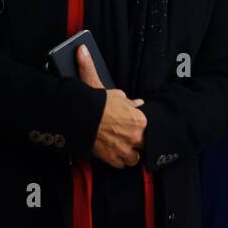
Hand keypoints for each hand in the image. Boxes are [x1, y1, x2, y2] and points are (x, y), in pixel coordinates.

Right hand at [76, 44, 145, 168]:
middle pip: (145, 144)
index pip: (148, 124)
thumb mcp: (103, 87)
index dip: (142, 124)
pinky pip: (122, 164)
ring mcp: (125, 150)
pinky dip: (119, 160)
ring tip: (125, 147)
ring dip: (131, 153)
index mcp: (139, 120)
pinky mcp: (113, 160)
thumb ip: (104, 79)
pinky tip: (115, 153)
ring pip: (135, 157)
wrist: (79, 120)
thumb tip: (96, 62)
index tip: (138, 124)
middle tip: (133, 136)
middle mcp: (135, 137)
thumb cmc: (93, 104)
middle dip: (140, 140)